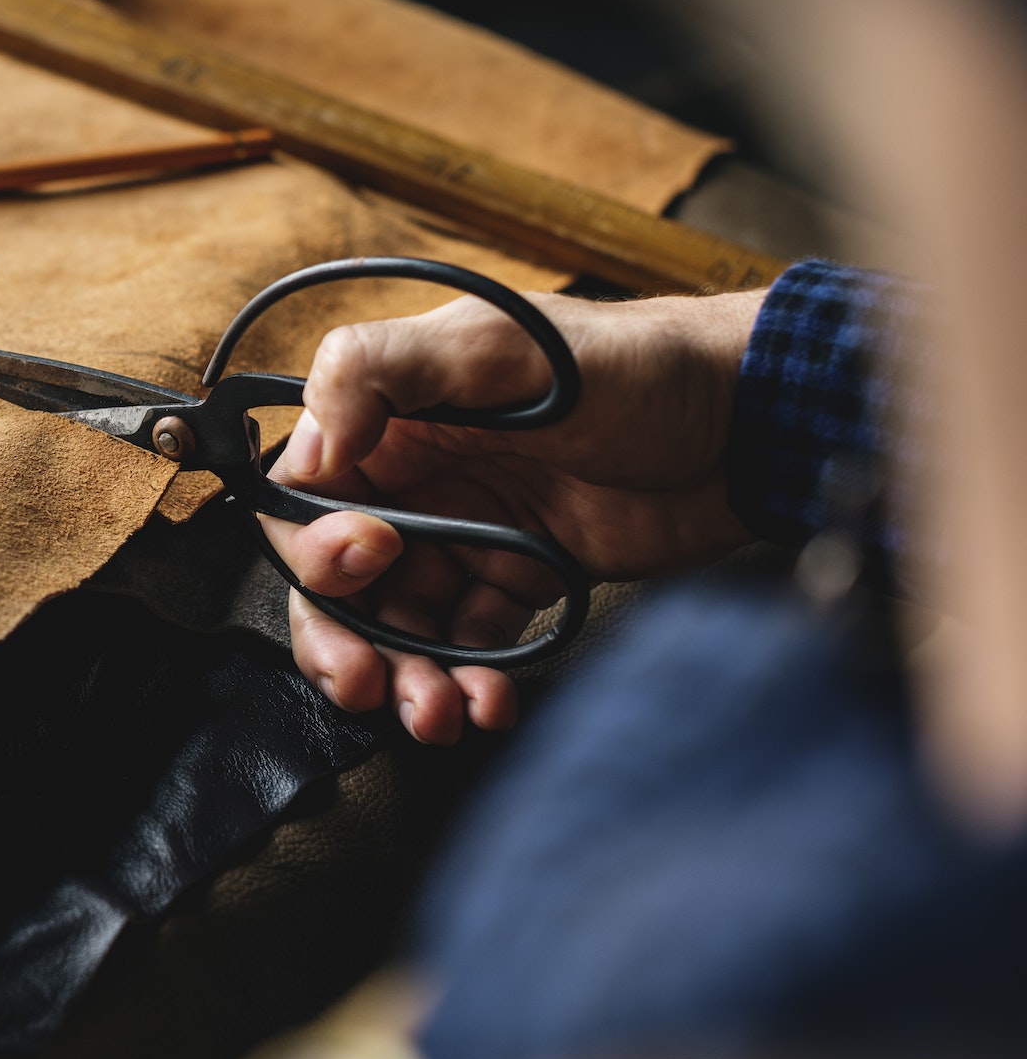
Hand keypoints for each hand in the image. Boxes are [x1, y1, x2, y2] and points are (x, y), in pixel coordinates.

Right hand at [264, 286, 765, 741]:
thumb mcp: (504, 344)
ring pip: (397, 624)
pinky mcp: (518, 578)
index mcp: (391, 419)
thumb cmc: (636, 364)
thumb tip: (314, 444)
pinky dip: (468, 681)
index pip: (306, 495)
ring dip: (405, 677)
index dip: (315, 544)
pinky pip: (466, 643)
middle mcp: (415, 480)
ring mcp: (465, 534)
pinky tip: (490, 702)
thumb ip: (388, 371)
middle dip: (343, 640)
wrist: (752, 423)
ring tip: (440, 714)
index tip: (371, 558)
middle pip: (336, 580)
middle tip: (368, 684)